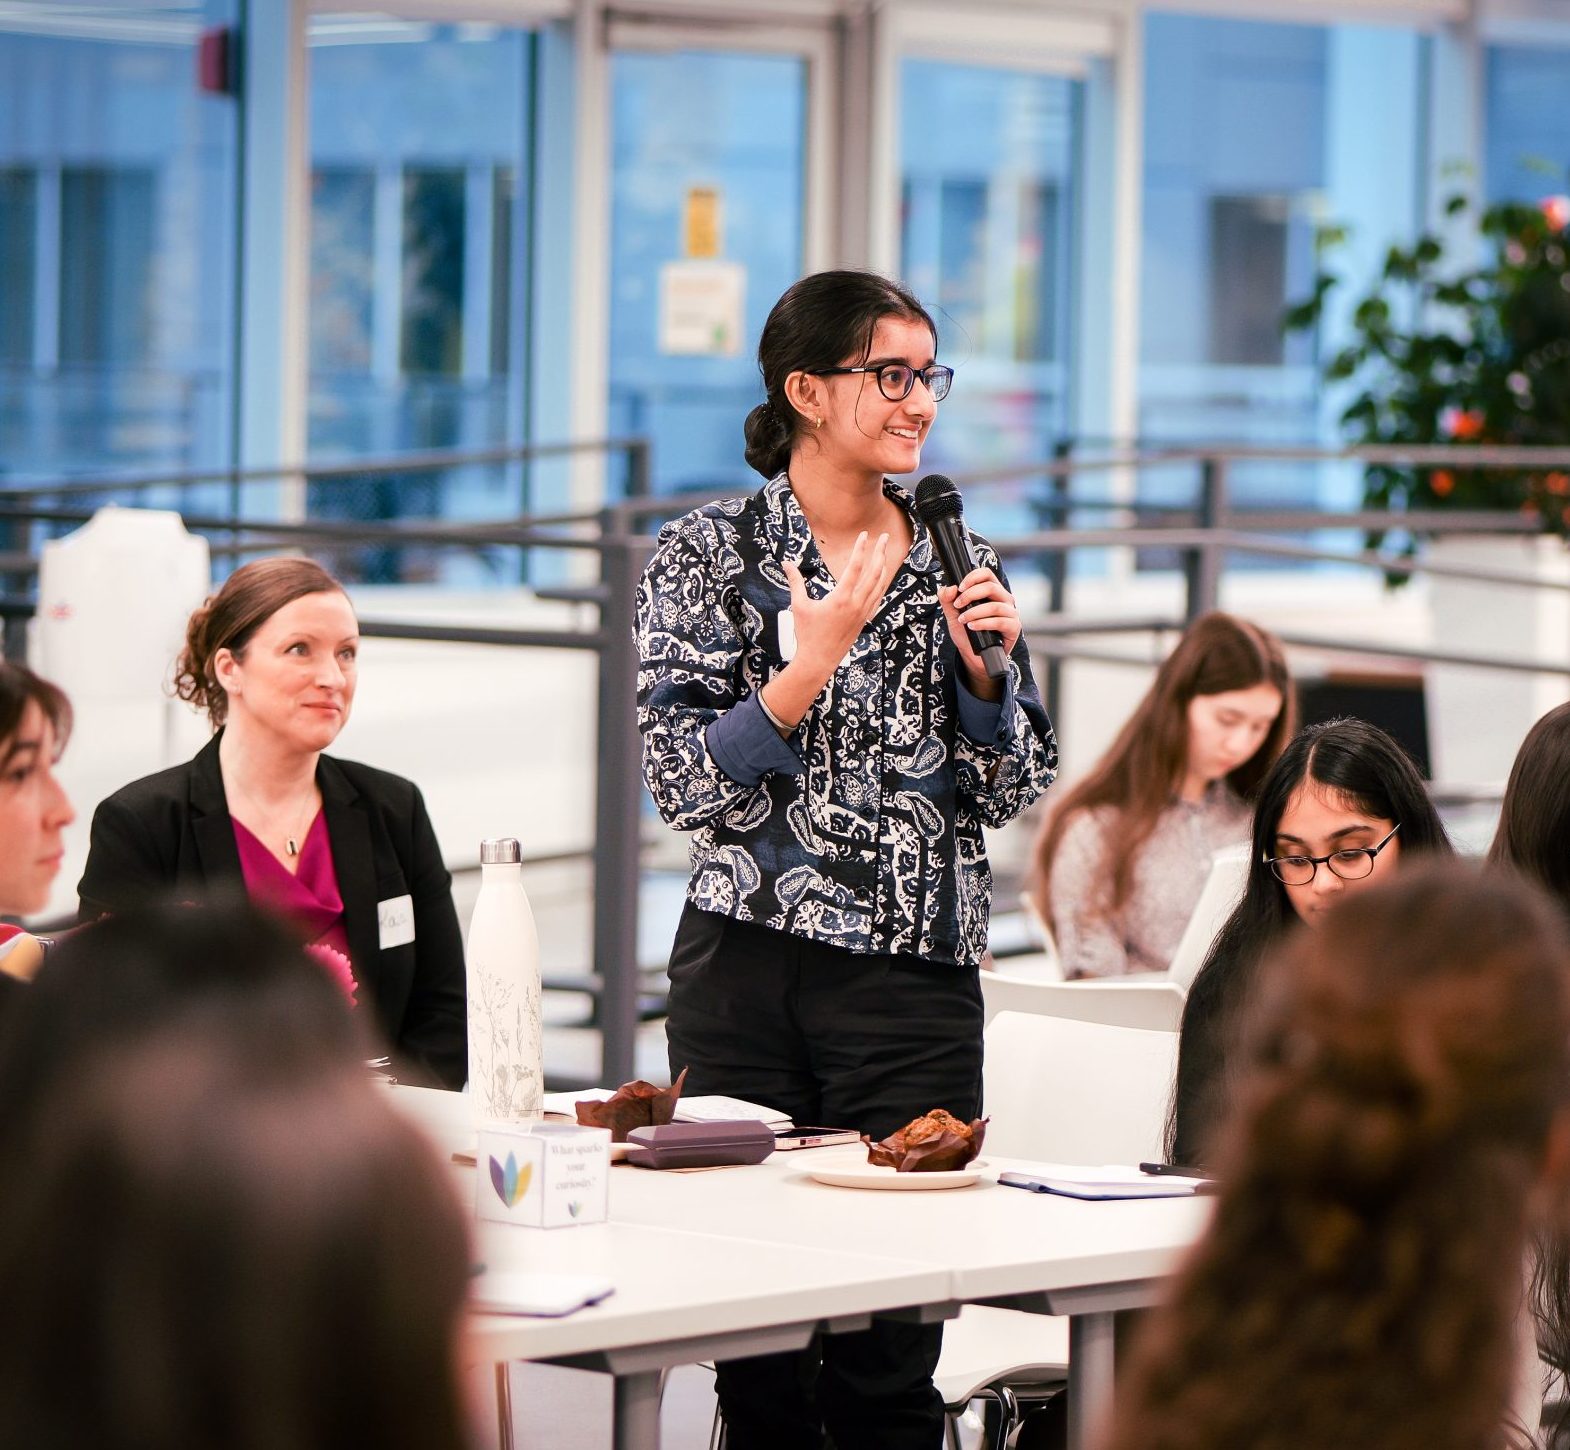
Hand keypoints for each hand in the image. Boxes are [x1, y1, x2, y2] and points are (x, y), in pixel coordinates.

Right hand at [759, 531, 889, 731]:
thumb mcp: (799, 606)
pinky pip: (877, 598)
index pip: (855, 567)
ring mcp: (863, 613)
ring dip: (884, 567)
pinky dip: (881, 586)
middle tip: (883, 537)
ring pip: (879, 585)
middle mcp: (856, 604)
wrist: (818, 661)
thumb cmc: (807, 634)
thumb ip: (795, 582)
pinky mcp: (864, 620)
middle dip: (880, 553)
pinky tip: (881, 579)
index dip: (861, 548)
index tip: (864, 535)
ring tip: (885, 554)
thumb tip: (786, 563)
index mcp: (841, 598)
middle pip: (874, 573)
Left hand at [938, 567, 1020, 699]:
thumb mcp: (953, 616)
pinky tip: (972, 627)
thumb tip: (948, 588)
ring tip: (963, 620)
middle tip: (957, 605)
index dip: (972, 577)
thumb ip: (947, 601)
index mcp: (992, 592)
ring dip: (974, 612)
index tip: (959, 588)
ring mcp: (1011, 613)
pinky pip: (1000, 621)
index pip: (986, 574)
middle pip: (991, 587)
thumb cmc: (968, 633)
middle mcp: (1004, 599)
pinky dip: (983, 623)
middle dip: (970, 595)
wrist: (974, 656)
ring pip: (994, 606)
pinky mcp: (1014, 627)